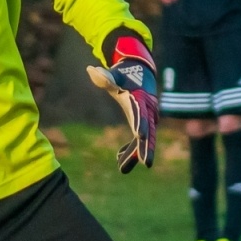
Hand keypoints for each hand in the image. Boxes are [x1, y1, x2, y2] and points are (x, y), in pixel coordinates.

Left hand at [86, 35, 158, 172]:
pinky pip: (140, 139)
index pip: (140, 112)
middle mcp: (148, 109)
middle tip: (147, 163)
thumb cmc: (125, 74)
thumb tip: (91, 71)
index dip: (140, 123)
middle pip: (149, 130)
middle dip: (147, 147)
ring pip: (145, 139)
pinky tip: (119, 159)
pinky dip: (131, 149)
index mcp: (140, 98)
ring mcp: (148, 117)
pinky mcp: (145, 122)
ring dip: (135, 154)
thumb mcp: (115, 75)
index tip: (139, 136)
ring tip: (123, 169)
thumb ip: (104, 77)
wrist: (140, 71)